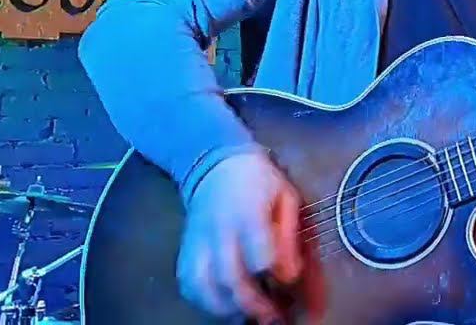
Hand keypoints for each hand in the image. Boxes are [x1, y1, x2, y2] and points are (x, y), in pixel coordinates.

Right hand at [176, 152, 322, 322]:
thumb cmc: (260, 183)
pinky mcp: (185, 251)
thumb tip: (290, 276)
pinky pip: (189, 285)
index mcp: (247, 212)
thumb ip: (288, 236)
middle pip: (229, 277)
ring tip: (249, 316)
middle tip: (274, 317)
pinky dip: (205, 303)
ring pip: (204, 286)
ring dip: (227, 309)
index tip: (289, 281)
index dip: (275, 272)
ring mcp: (197, 242)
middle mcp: (218, 230)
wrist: (216, 165)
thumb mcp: (285, 197)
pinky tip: (226, 307)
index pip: (258, 251)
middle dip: (253, 303)